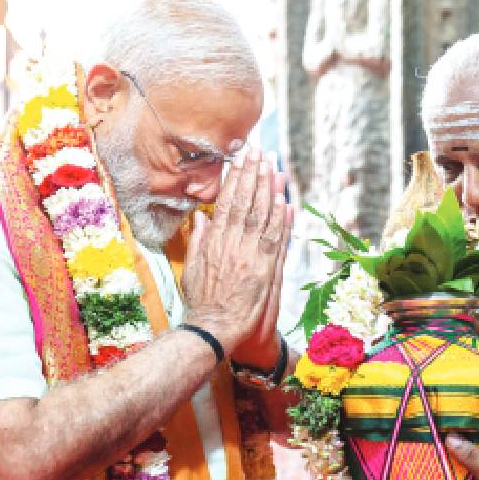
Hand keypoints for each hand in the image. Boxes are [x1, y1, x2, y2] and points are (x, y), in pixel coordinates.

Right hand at [181, 148, 293, 355]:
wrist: (214, 328)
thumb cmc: (202, 302)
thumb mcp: (193, 268)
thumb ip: (199, 241)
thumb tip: (202, 218)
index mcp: (215, 241)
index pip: (227, 202)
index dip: (236, 178)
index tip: (241, 158)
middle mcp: (233, 244)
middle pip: (245, 203)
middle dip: (253, 175)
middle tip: (260, 151)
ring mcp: (249, 255)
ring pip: (261, 216)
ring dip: (269, 189)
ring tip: (274, 166)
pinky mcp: (264, 269)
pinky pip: (275, 239)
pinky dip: (281, 219)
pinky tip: (286, 200)